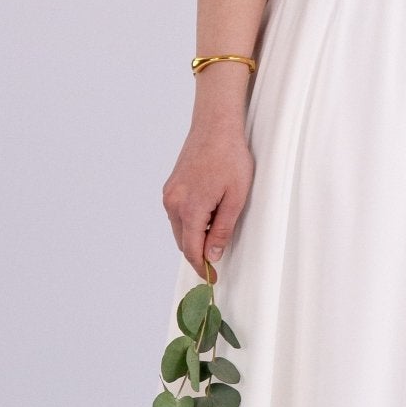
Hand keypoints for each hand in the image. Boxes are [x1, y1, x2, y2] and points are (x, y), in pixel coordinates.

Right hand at [163, 122, 253, 272]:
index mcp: (190, 208)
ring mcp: (169, 194)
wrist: (215, 126)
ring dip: (194, 237)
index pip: (192, 250)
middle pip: (183, 242)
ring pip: (179, 229)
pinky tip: (207, 216)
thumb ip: (222, 229)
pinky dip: (189, 223)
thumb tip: (212, 256)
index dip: (202, 268)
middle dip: (198, 254)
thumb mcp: (236, 198)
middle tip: (217, 261)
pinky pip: (177, 214)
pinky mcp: (170, 187)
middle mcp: (173, 203)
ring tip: (216, 234)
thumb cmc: (231, 158)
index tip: (212, 279)